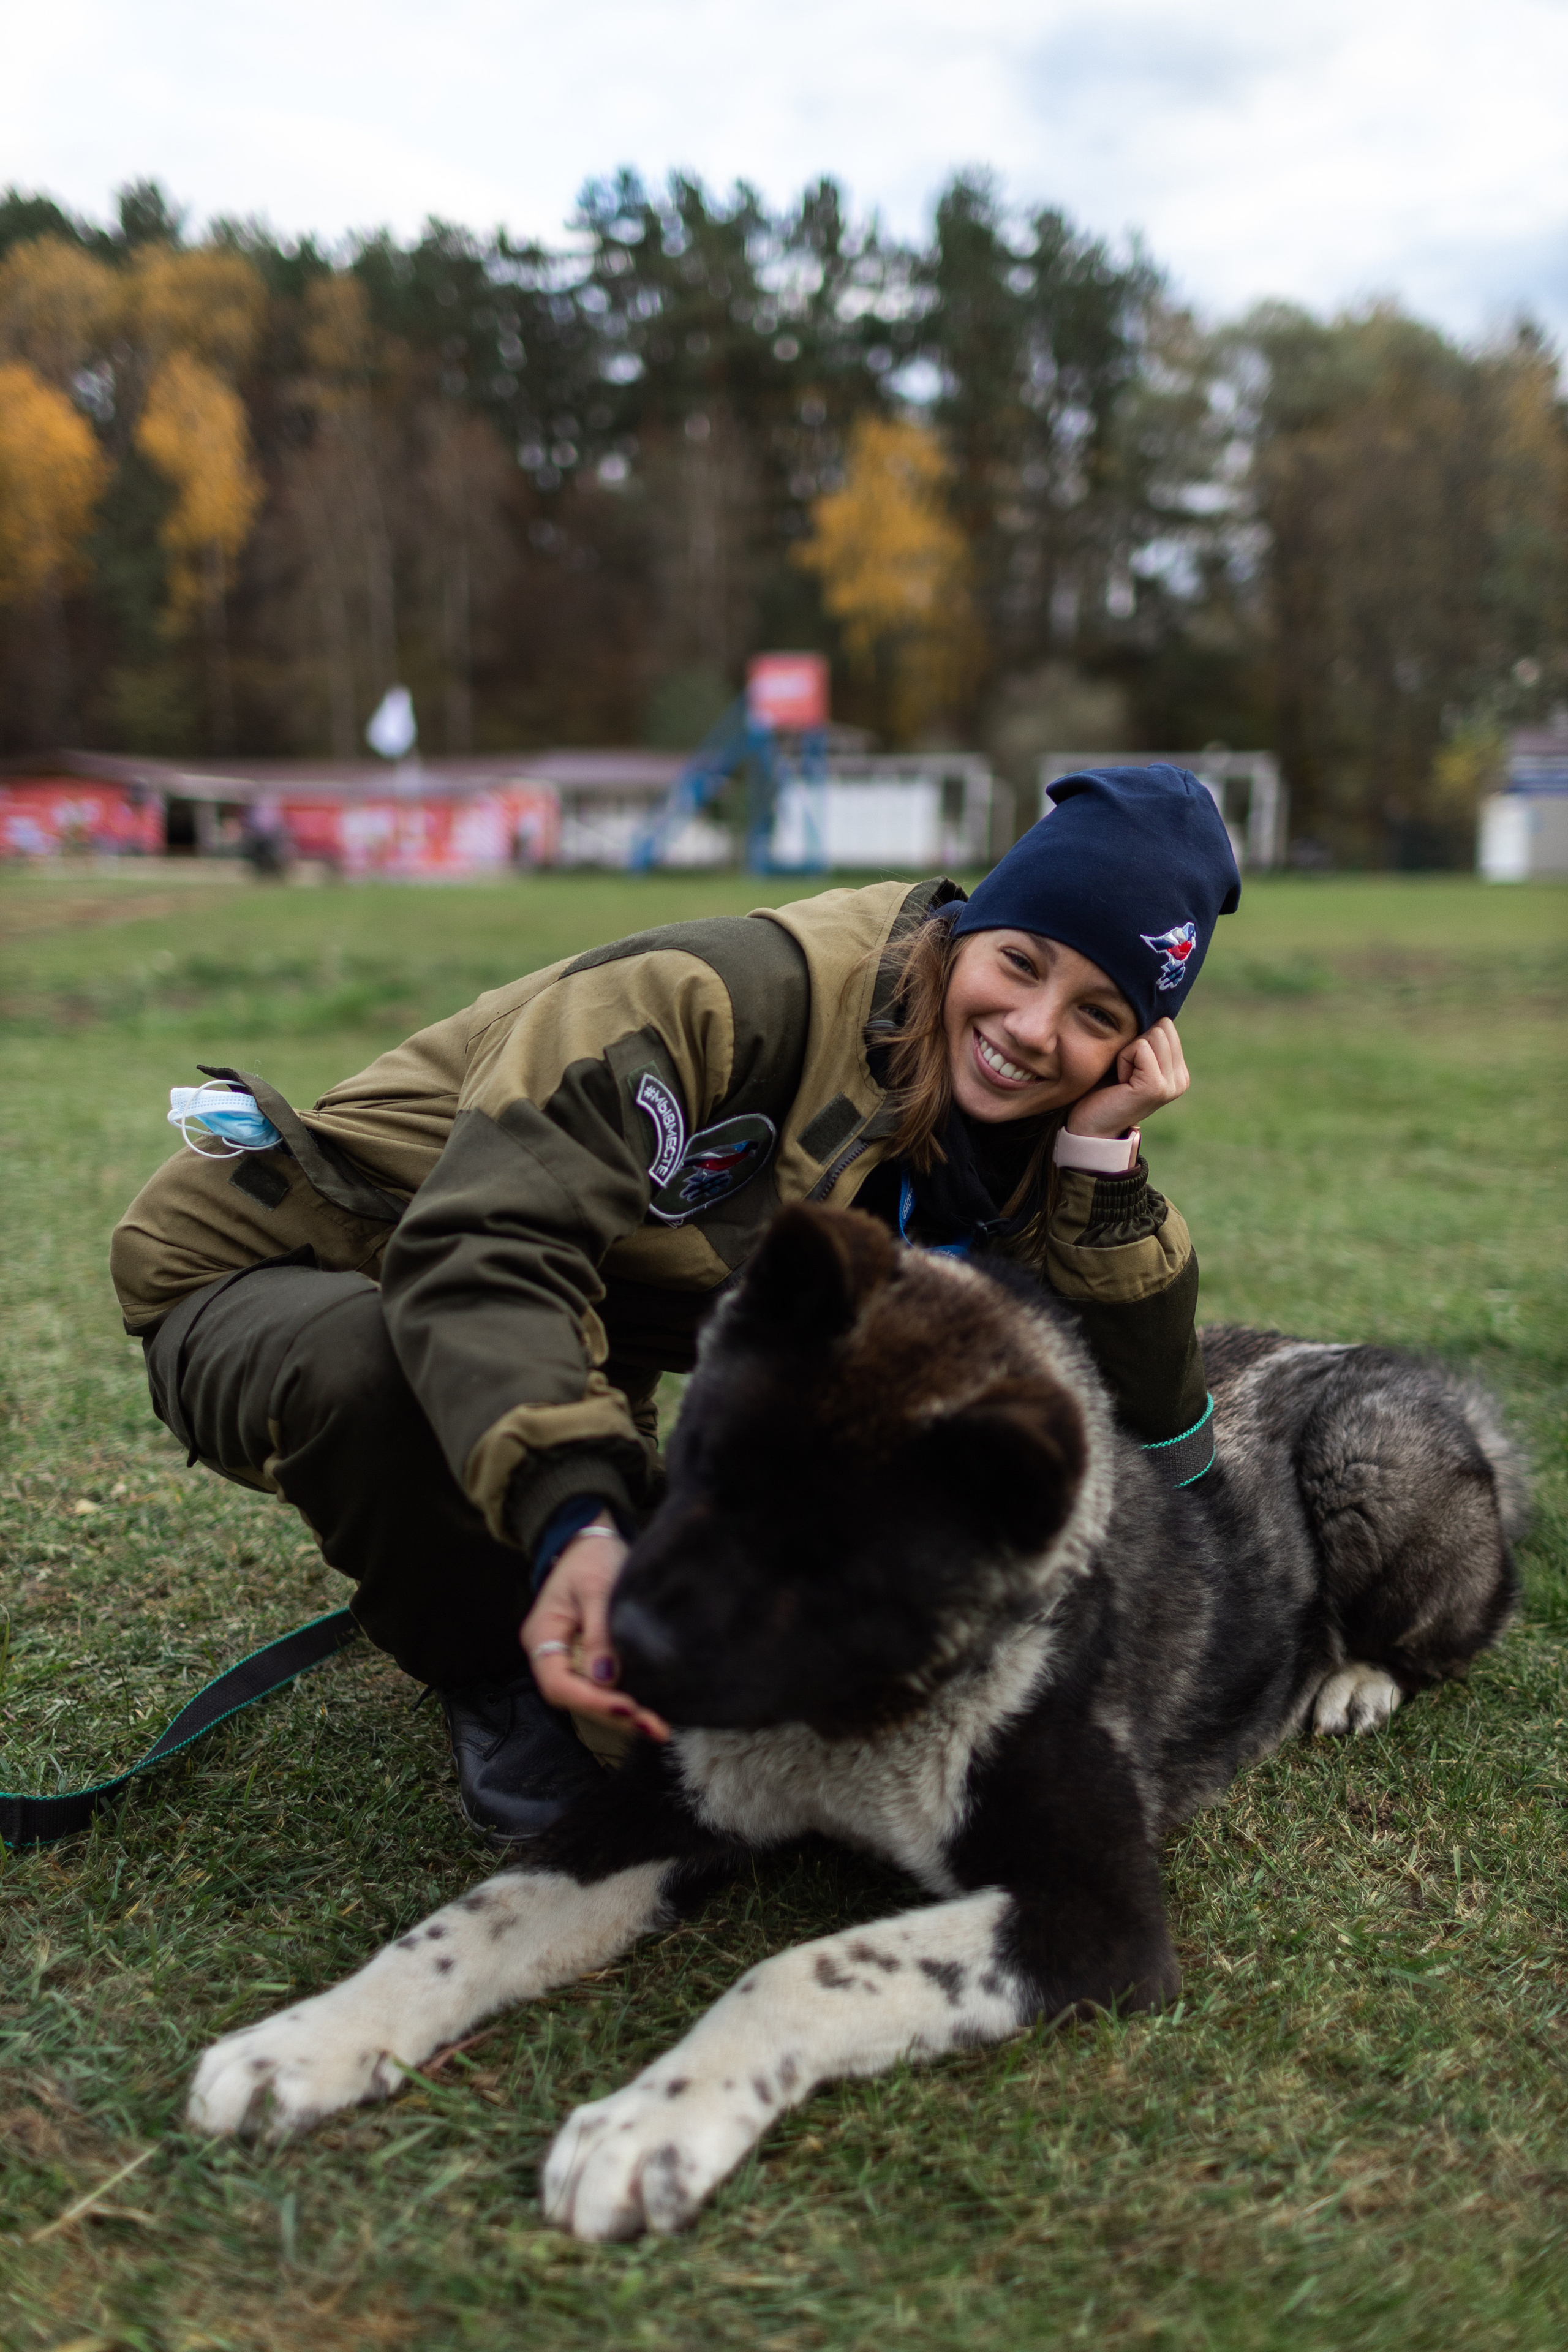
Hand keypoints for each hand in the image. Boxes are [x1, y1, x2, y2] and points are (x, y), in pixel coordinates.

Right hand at [519, 1519, 669, 1741]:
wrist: (591, 1540)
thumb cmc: (591, 1557)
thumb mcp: (597, 1586)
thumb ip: (600, 1632)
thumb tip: (605, 1678)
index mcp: (542, 1635)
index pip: (558, 1683)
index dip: (591, 1701)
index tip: (627, 1707)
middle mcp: (550, 1653)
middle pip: (575, 1697)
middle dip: (613, 1715)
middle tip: (654, 1727)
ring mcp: (567, 1657)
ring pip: (589, 1696)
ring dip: (622, 1714)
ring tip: (658, 1726)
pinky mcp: (586, 1657)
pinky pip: (600, 1685)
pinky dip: (623, 1698)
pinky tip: (649, 1709)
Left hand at [1065, 1017, 1189, 1139]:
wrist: (1090, 1126)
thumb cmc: (1103, 1089)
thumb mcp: (1130, 1059)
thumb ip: (1147, 1039)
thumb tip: (1153, 1006)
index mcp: (1179, 1071)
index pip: (1166, 1025)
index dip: (1139, 1038)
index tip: (1128, 1066)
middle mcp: (1181, 1079)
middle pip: (1162, 1026)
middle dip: (1135, 1042)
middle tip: (1123, 1072)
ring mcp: (1172, 1084)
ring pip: (1153, 1033)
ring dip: (1128, 1051)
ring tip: (1122, 1077)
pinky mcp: (1156, 1086)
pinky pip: (1140, 1047)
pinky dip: (1123, 1059)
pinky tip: (1120, 1081)